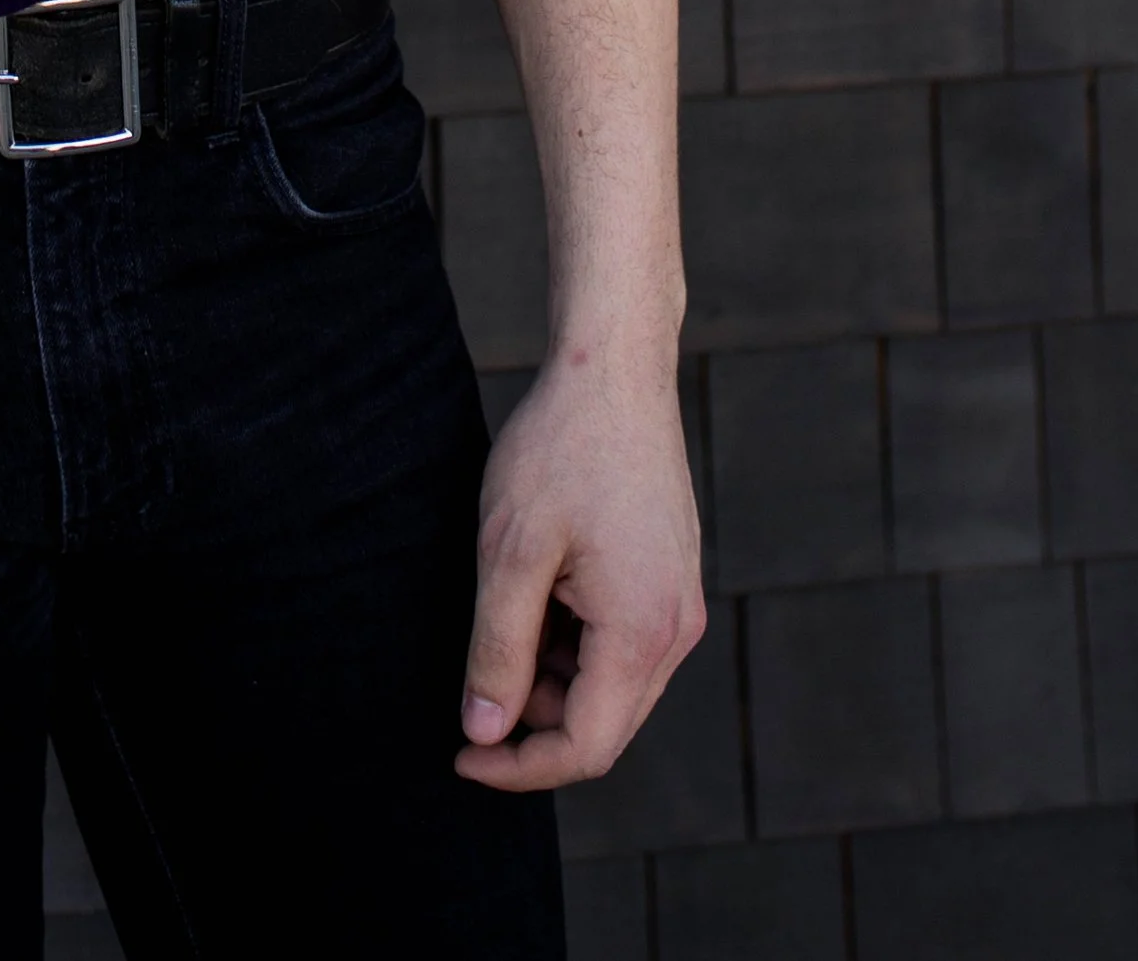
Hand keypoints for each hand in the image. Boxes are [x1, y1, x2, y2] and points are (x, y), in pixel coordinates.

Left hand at [454, 341, 704, 789]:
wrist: (614, 370)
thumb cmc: (560, 449)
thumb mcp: (510, 551)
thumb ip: (498, 650)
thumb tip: (484, 733)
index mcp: (642, 633)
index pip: (585, 747)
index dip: (519, 767)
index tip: (460, 753)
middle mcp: (675, 630)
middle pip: (603, 726)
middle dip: (532, 725)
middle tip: (469, 688)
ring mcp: (678, 604)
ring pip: (611, 687)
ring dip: (550, 679)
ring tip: (501, 613)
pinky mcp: (669, 580)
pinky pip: (621, 645)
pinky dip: (572, 643)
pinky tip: (535, 592)